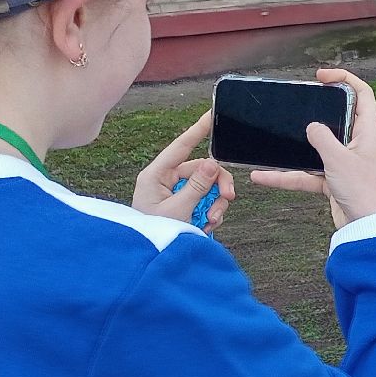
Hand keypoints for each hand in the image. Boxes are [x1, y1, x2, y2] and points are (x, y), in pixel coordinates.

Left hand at [132, 111, 235, 232]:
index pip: (180, 147)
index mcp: (156, 176)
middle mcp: (166, 181)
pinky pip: (206, 201)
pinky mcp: (184, 206)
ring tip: (211, 221)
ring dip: (216, 203)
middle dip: (217, 186)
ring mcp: (176, 193)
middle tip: (228, 198)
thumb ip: (197, 187)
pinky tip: (206, 225)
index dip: (197, 130)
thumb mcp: (177, 211)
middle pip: (202, 170)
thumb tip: (212, 163)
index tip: (212, 115)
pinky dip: (211, 212)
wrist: (147, 260)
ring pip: (208, 187)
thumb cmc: (153, 235)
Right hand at [248, 70, 375, 228]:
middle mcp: (358, 143)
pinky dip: (286, 176)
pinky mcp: (334, 181)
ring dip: (295, 146)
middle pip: (337, 117)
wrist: (367, 228)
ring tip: (274, 137)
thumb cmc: (363, 192)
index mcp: (368, 131)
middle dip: (317, 109)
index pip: (362, 94)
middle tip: (297, 101)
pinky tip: (262, 176)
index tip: (321, 76)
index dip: (344, 79)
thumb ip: (323, 138)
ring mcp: (345, 162)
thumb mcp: (339, 159)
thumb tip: (312, 126)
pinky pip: (306, 173)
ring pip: (317, 147)